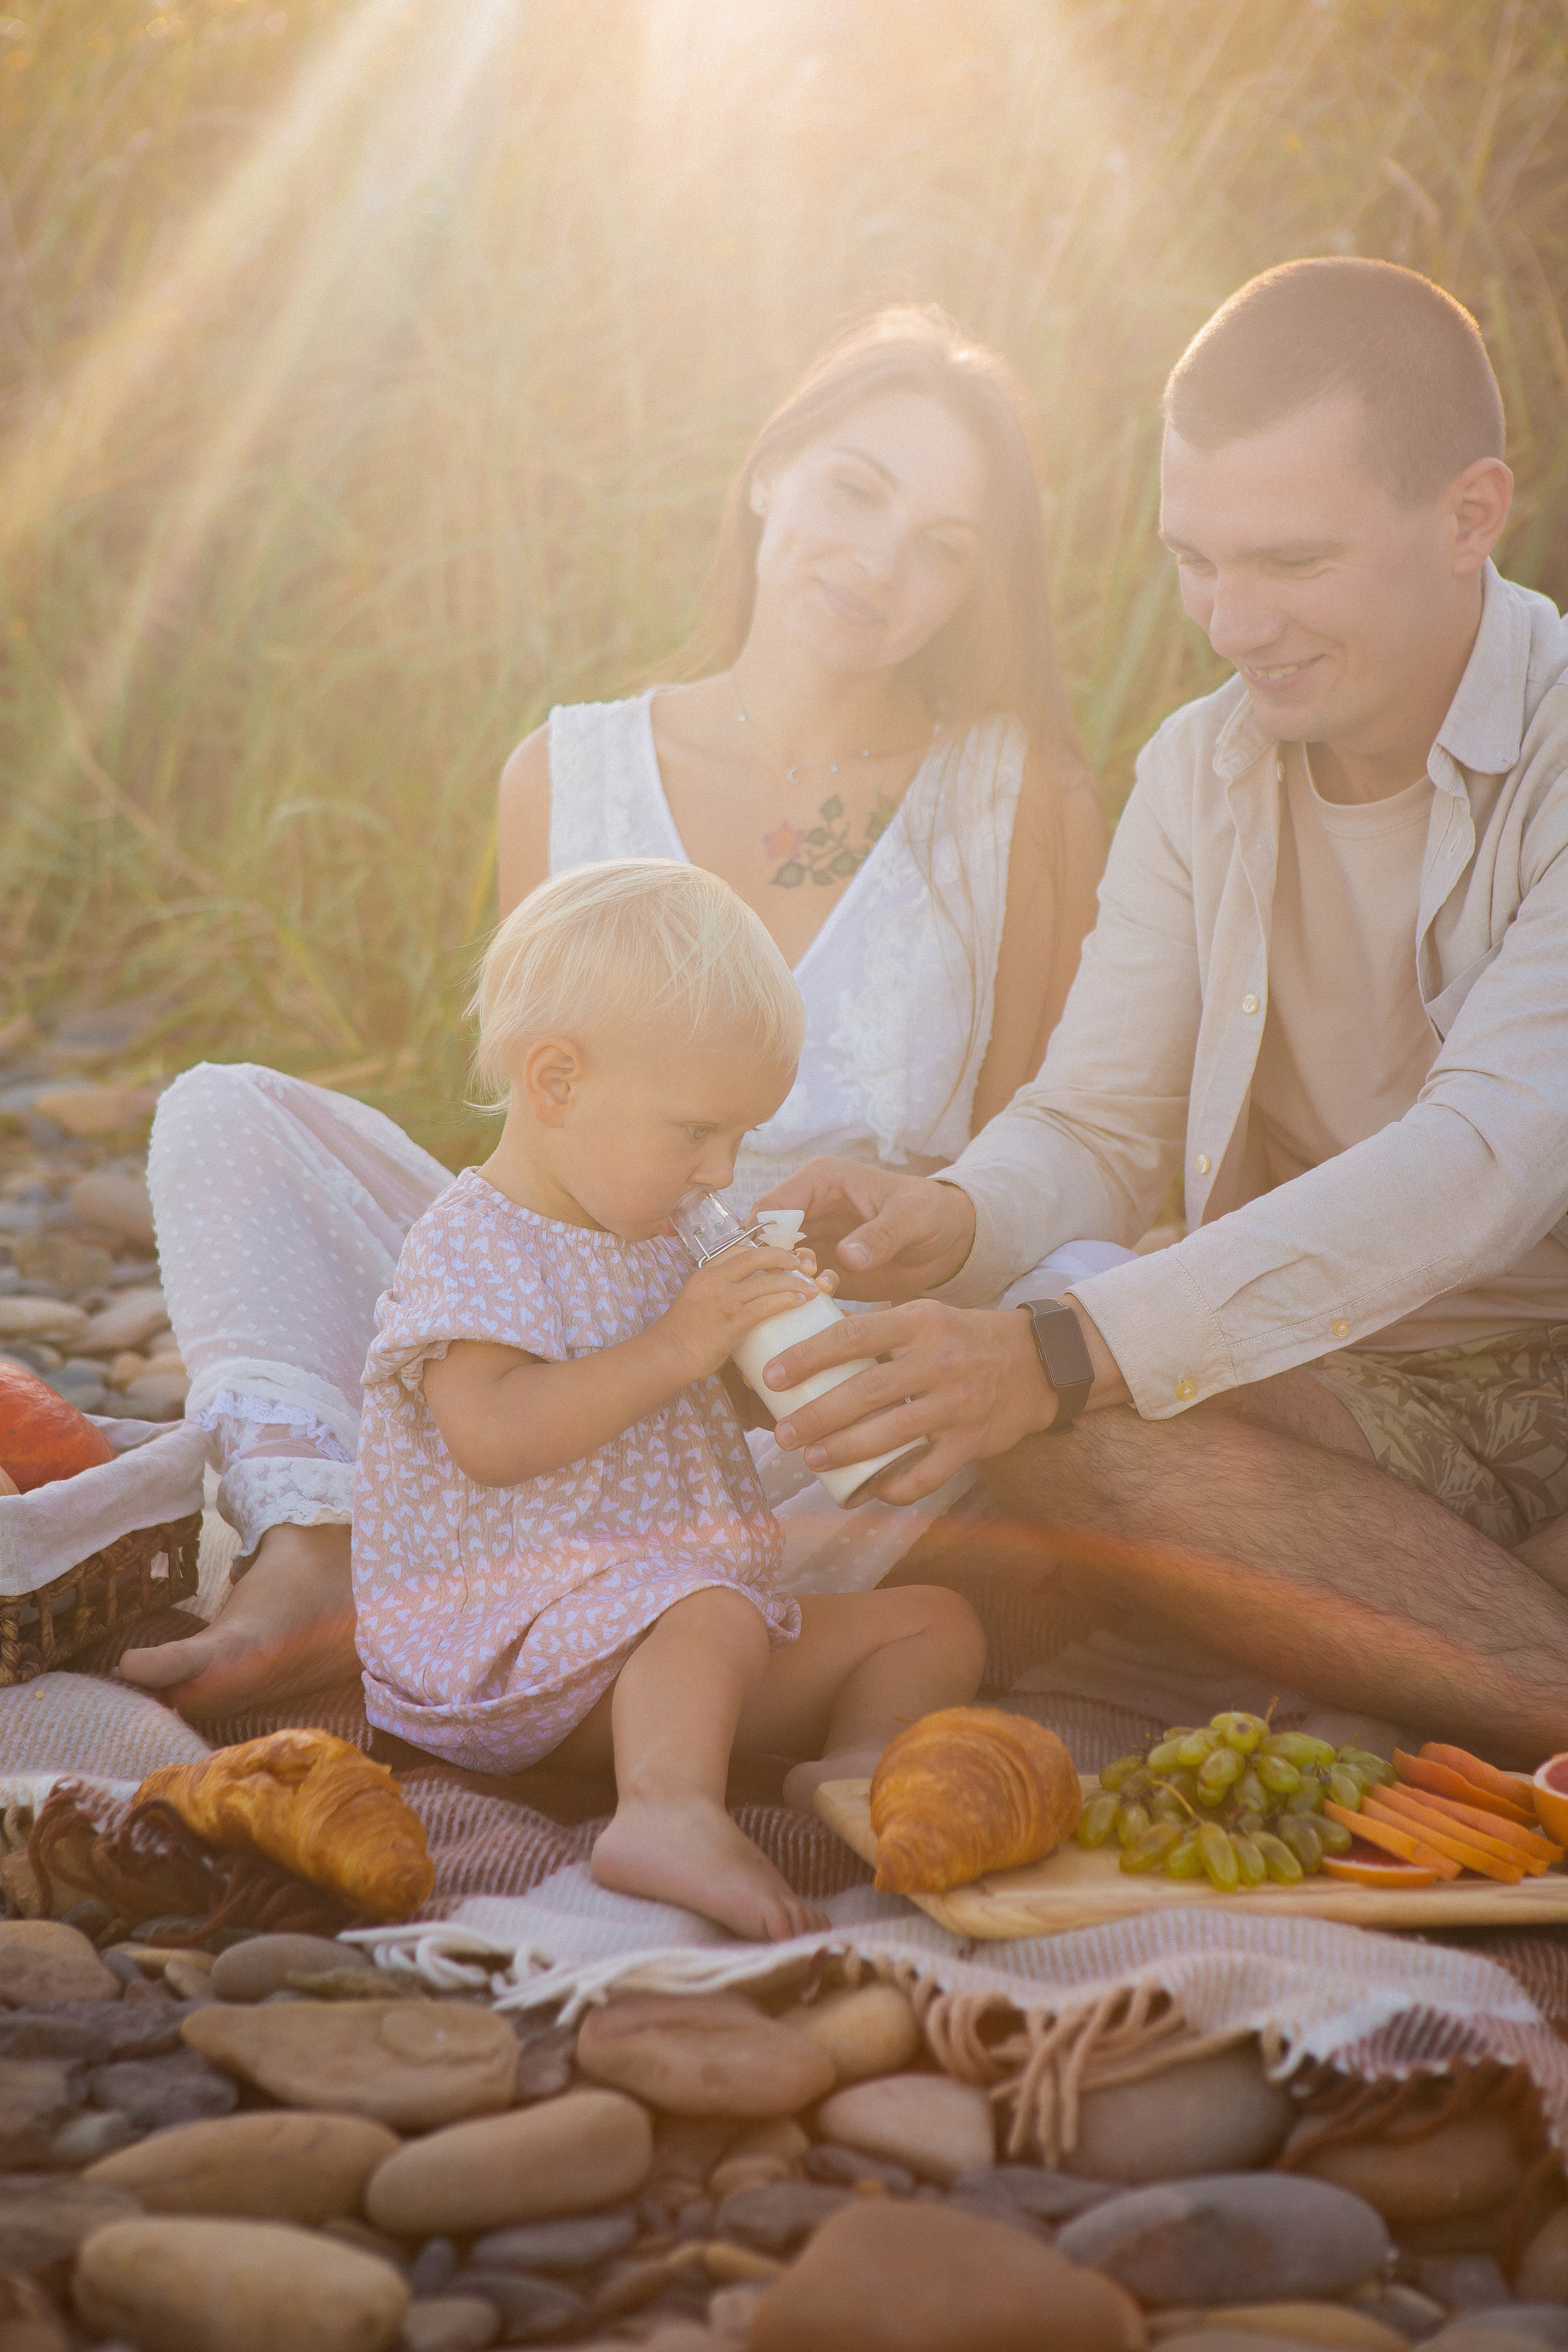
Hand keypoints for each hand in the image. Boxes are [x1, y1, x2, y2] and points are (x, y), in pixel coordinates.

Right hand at [658, 1246, 823, 1384]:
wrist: (668, 1354)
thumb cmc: (683, 1333)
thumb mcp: (697, 1300)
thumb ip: (720, 1293)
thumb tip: (746, 1296)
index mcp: (706, 1273)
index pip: (738, 1250)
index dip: (764, 1250)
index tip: (780, 1257)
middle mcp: (715, 1281)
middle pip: (756, 1257)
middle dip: (782, 1257)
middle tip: (800, 1263)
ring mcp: (724, 1300)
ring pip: (767, 1282)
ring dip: (794, 1282)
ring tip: (812, 1288)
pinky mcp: (733, 1322)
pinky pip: (766, 1305)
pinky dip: (787, 1300)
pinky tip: (800, 1302)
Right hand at [753, 1158, 976, 1300]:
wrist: (947, 1242)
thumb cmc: (932, 1214)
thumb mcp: (912, 1218)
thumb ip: (881, 1235)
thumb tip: (848, 1257)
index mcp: (819, 1181)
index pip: (771, 1205)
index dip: (765, 1236)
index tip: (785, 1265)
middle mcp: (807, 1208)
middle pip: (762, 1238)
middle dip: (773, 1265)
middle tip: (801, 1283)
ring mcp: (811, 1239)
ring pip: (773, 1264)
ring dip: (786, 1283)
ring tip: (819, 1289)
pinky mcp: (819, 1267)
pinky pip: (793, 1283)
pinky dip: (800, 1295)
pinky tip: (826, 1299)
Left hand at [764, 1299, 1060, 1501]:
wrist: (1038, 1363)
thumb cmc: (964, 1337)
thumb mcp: (925, 1316)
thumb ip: (878, 1328)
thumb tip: (809, 1345)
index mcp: (921, 1322)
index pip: (853, 1336)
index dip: (807, 1357)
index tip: (771, 1377)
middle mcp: (939, 1360)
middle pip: (866, 1390)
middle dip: (816, 1415)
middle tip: (782, 1432)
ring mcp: (958, 1404)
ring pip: (891, 1435)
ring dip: (844, 1451)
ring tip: (811, 1458)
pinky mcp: (973, 1441)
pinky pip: (927, 1474)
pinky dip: (894, 1487)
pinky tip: (868, 1490)